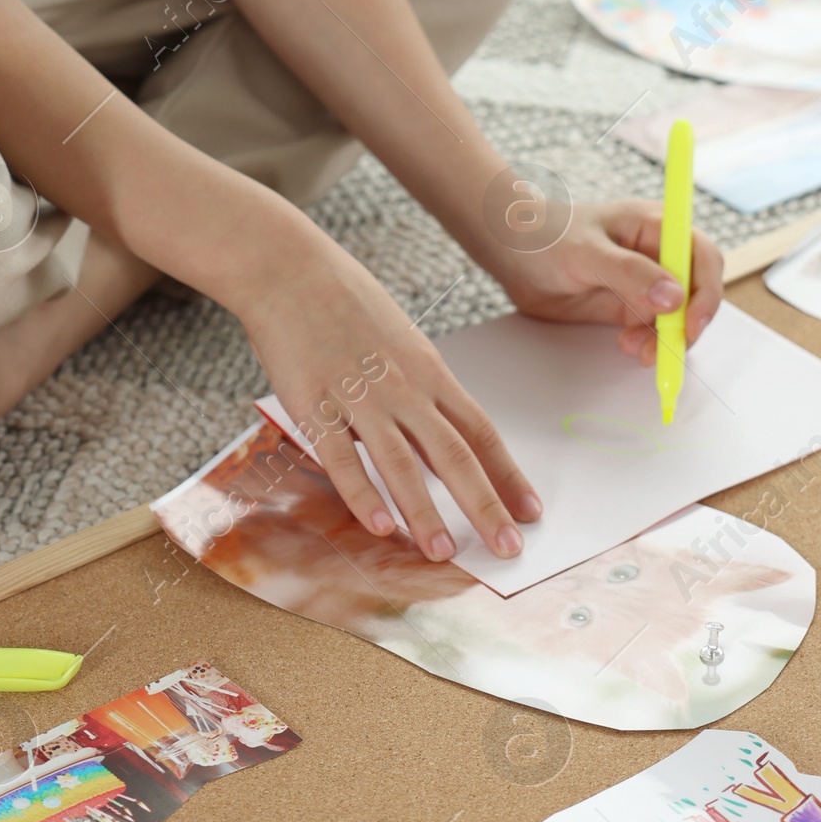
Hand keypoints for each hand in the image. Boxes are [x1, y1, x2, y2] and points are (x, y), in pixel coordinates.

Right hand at [239, 233, 539, 564]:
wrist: (289, 269)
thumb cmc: (344, 301)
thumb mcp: (399, 339)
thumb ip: (418, 390)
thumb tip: (433, 442)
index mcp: (428, 370)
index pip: (480, 431)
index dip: (508, 475)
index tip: (531, 511)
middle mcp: (403, 387)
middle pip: (453, 454)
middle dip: (484, 505)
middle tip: (508, 548)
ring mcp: (359, 396)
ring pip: (401, 464)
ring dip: (426, 512)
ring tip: (445, 552)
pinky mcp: (314, 404)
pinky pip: (343, 458)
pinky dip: (363, 494)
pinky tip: (380, 526)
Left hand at [492, 199, 723, 363]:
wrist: (512, 253)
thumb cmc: (546, 236)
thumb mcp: (585, 251)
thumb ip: (629, 272)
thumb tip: (674, 296)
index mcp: (655, 226)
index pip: (701, 256)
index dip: (706, 290)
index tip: (690, 322)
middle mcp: (658, 254)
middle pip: (697, 292)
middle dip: (687, 323)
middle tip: (665, 349)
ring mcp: (646, 282)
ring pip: (678, 317)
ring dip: (666, 339)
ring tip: (635, 349)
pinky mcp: (630, 306)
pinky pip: (654, 330)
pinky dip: (649, 343)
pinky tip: (626, 345)